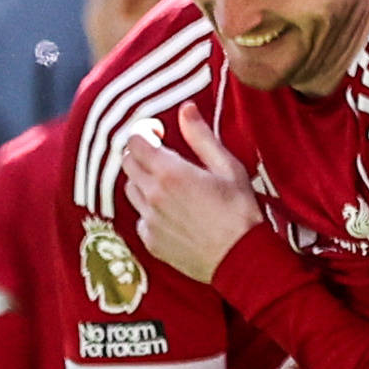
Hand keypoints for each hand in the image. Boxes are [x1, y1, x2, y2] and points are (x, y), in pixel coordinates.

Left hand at [121, 106, 260, 285]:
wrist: (240, 260)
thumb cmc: (240, 212)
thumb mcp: (227, 167)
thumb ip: (201, 136)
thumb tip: (186, 109)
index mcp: (169, 172)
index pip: (135, 141)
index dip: (144, 133)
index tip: (158, 134)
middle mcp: (152, 195)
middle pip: (128, 163)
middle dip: (141, 154)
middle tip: (162, 156)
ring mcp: (149, 220)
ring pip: (130, 190)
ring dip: (143, 181)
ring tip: (169, 185)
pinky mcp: (150, 241)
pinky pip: (140, 218)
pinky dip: (149, 211)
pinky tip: (173, 213)